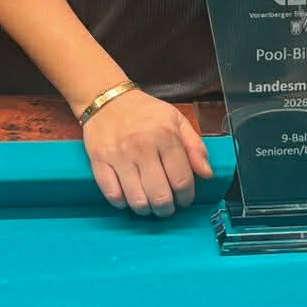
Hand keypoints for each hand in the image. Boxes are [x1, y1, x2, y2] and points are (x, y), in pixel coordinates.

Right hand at [80, 89, 214, 218]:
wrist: (106, 97)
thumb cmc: (144, 111)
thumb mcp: (176, 119)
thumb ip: (195, 146)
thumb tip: (207, 173)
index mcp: (165, 136)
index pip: (182, 180)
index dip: (186, 197)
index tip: (183, 199)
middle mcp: (142, 147)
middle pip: (160, 196)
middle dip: (166, 209)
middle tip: (166, 207)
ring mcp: (119, 155)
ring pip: (137, 200)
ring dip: (146, 209)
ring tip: (148, 204)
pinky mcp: (99, 161)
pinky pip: (112, 194)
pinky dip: (122, 202)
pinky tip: (127, 196)